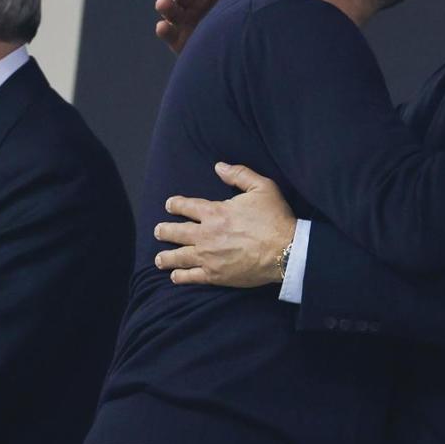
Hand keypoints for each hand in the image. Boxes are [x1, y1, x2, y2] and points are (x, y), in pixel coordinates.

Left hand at [153, 163, 295, 286]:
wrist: (286, 251)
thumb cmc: (276, 218)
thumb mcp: (262, 187)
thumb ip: (239, 174)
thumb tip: (218, 167)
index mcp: (215, 212)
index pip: (186, 206)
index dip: (175, 205)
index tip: (169, 205)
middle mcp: (206, 234)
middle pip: (176, 232)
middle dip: (164, 231)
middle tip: (158, 231)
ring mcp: (208, 256)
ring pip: (179, 256)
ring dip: (166, 257)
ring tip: (159, 259)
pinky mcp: (215, 275)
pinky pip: (192, 276)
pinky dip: (180, 276)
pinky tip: (174, 277)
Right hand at [155, 0, 240, 54]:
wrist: (243, 46)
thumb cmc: (243, 16)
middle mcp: (192, 2)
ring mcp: (183, 20)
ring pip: (171, 11)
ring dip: (166, 6)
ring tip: (163, 3)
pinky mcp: (178, 40)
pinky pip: (169, 34)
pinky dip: (164, 30)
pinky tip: (162, 27)